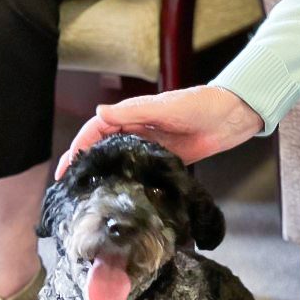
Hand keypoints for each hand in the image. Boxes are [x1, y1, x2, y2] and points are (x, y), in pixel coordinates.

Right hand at [55, 85, 263, 178]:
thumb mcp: (166, 106)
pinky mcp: (166, 159)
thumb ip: (133, 110)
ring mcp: (152, 145)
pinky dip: (128, 180)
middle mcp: (139, 129)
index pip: (97, 129)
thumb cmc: (202, 104)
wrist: (233, 116)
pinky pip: (141, 170)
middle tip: (67, 186)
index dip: (79, 145)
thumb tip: (100, 111)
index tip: (66, 166)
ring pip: (119, 160)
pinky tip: (120, 196)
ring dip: (103, 173)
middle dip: (84, 162)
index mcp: (134, 113)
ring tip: (86, 195)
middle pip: (103, 146)